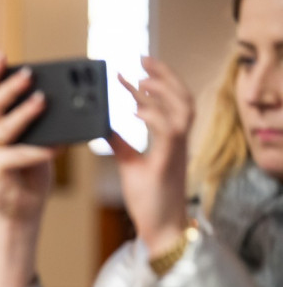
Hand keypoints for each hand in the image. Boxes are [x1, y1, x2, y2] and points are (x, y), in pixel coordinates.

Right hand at [0, 51, 57, 286]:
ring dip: (23, 113)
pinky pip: (17, 157)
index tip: (2, 54)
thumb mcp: (35, 144)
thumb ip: (41, 126)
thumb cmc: (28, 177)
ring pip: (2, 128)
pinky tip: (56, 147)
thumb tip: (64, 102)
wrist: (17, 215)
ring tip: (43, 101)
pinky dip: (38, 151)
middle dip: (10, 87)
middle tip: (30, 74)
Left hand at [107, 56, 193, 253]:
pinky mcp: (167, 163)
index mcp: (171, 140)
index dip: (155, 81)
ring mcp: (176, 151)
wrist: (160, 228)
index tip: (135, 68)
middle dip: (164, 74)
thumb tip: (103, 125)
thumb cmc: (149, 198)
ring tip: (140, 77)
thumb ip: (120, 143)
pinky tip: (135, 109)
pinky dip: (152, 116)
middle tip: (142, 58)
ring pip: (181, 109)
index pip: (170, 101)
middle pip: (182, 97)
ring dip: (162, 89)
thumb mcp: (129, 164)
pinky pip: (168, 132)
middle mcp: (179, 141)